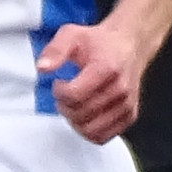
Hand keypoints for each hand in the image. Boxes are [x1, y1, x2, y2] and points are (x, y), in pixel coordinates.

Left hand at [36, 10, 157, 144]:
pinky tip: (85, 115)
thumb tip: (42, 67)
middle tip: (64, 94)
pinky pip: (102, 136)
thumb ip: (55, 50)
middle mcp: (120, 89)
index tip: (59, 83)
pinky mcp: (129, 116)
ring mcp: (126, 105)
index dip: (59, 92)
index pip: (74, 95)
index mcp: (106, 68)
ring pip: (91, 130)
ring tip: (74, 105)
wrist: (129, 45)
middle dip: (65, 107)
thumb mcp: (72, 35)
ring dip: (75, 121)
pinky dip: (88, 131)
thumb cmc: (99, 42)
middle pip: (81, 114)